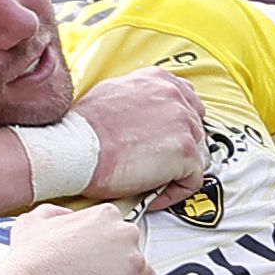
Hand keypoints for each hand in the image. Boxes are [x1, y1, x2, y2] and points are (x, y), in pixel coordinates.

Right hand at [0, 203, 180, 274]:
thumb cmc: (31, 255)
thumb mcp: (36, 220)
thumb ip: (54, 214)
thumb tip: (63, 218)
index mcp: (104, 217)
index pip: (119, 232)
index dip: (114, 248)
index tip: (111, 259)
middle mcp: (124, 235)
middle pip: (137, 256)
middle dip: (132, 271)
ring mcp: (131, 263)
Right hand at [70, 71, 208, 203]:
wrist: (78, 147)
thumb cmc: (85, 126)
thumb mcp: (112, 92)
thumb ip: (138, 98)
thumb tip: (143, 113)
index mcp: (158, 80)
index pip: (187, 99)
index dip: (179, 124)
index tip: (168, 138)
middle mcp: (175, 97)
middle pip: (194, 128)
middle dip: (179, 147)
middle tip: (157, 163)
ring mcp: (184, 124)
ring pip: (195, 154)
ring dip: (177, 170)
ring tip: (152, 180)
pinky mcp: (186, 152)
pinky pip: (192, 180)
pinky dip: (175, 192)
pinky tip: (154, 194)